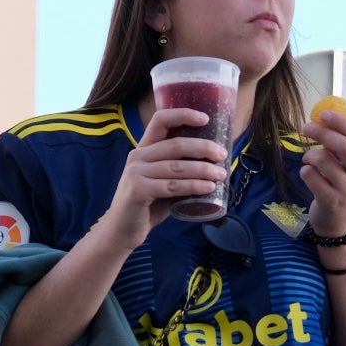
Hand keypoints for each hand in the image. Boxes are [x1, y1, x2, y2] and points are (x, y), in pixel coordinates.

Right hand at [103, 107, 227, 248]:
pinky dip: (194, 186)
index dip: (183, 115)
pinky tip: (208, 188)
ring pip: (177, 167)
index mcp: (144, 149)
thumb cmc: (147, 205)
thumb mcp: (163, 182)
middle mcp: (138, 156)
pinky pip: (172, 186)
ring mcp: (136, 173)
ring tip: (221, 174)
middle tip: (223, 155)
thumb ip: (180, 171)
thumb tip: (215, 164)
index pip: (160, 120)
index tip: (206, 119)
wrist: (122, 230)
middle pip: (176, 144)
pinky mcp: (138, 190)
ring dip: (203, 169)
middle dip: (203, 148)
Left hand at [300, 109, 345, 237]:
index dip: (343, 123)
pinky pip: (311, 176)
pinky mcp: (330, 200)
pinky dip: (305, 170)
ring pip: (324, 160)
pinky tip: (307, 173)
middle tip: (306, 127)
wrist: (340, 221)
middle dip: (323, 133)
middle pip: (345, 147)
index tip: (325, 114)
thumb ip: (342, 144)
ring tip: (308, 158)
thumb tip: (323, 118)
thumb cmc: (342, 184)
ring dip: (310, 154)